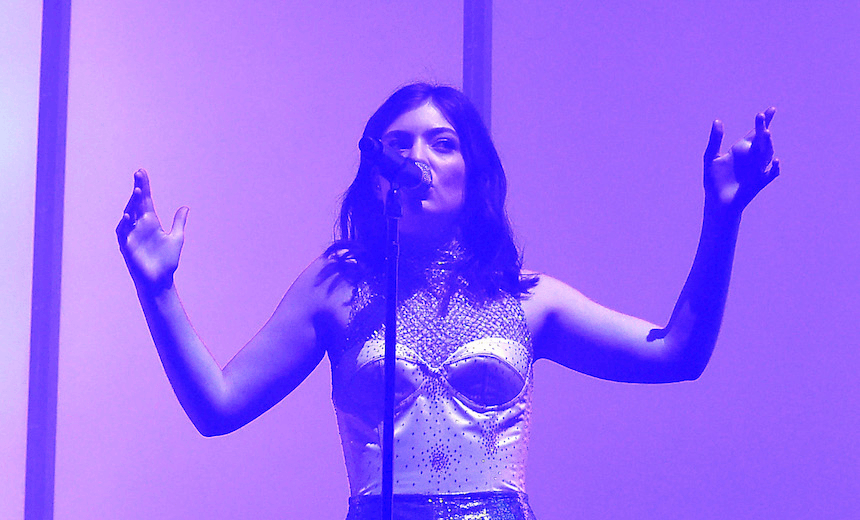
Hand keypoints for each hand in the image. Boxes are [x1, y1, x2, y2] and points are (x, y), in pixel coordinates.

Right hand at [116, 169, 188, 290]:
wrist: (160, 280)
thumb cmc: (166, 260)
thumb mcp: (176, 238)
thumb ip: (178, 222)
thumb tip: (185, 207)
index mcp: (150, 222)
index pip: (146, 201)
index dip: (144, 187)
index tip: (142, 172)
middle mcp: (139, 226)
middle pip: (136, 203)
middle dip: (138, 189)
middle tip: (139, 174)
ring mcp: (131, 235)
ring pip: (129, 215)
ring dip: (132, 204)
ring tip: (139, 191)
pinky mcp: (126, 246)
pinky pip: (122, 233)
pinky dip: (124, 224)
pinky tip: (128, 215)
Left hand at [703, 108, 779, 211]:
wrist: (717, 202)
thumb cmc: (714, 180)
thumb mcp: (711, 157)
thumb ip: (715, 140)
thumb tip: (718, 120)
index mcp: (741, 150)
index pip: (754, 133)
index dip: (764, 121)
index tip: (771, 110)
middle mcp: (752, 157)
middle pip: (761, 140)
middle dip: (762, 128)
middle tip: (760, 117)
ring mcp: (758, 169)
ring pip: (767, 153)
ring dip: (767, 144)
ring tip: (765, 133)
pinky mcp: (760, 181)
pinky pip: (771, 174)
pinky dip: (774, 168)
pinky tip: (775, 161)